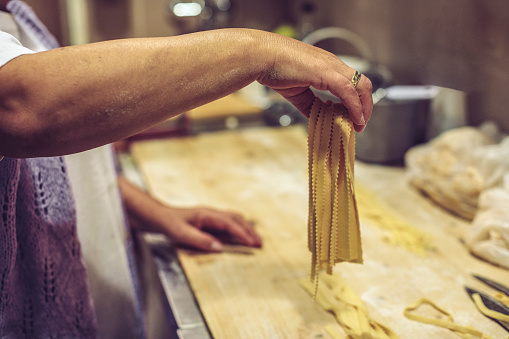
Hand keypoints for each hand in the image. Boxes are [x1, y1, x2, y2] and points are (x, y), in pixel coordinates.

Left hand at [119, 176, 261, 252]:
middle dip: (250, 231)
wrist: (159, 216)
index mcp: (207, 214)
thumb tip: (220, 247)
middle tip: (260, 243)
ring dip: (246, 229)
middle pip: (237, 219)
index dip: (243, 233)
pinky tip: (241, 236)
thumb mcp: (181, 234)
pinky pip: (229, 223)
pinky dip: (239, 229)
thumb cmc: (169, 224)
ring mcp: (212, 216)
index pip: (230, 223)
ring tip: (255, 240)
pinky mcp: (210, 221)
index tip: (253, 243)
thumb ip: (200, 241)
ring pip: (235, 219)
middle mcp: (212, 213)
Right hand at [256, 32, 372, 131]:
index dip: (357, 102)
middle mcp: (333, 64)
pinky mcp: (326, 72)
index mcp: (327, 66)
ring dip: (363, 108)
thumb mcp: (297, 91)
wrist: (262, 57)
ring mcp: (331, 66)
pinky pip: (348, 91)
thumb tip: (318, 116)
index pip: (352, 83)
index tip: (354, 118)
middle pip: (363, 84)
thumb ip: (310, 104)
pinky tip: (354, 118)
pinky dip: (355, 106)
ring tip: (359, 124)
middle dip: (366, 106)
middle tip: (360, 123)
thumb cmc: (274, 68)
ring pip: (360, 86)